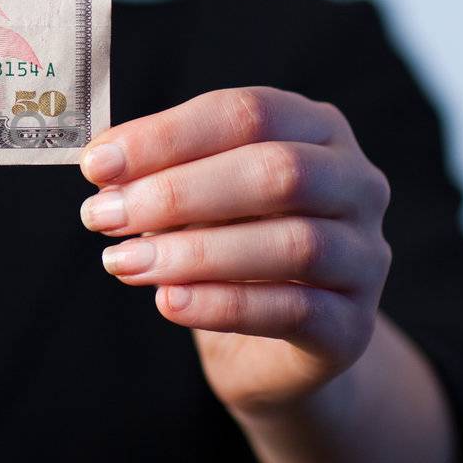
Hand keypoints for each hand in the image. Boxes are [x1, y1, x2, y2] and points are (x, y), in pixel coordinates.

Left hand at [79, 87, 391, 415]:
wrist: (272, 349)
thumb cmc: (228, 251)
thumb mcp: (194, 203)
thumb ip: (160, 178)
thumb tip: (105, 168)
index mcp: (316, 131)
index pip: (248, 113)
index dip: (167, 135)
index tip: (97, 164)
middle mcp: (356, 184)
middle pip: (278, 171)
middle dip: (178, 192)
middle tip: (102, 215)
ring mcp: (365, 255)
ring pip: (293, 243)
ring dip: (194, 252)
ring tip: (123, 261)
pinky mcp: (354, 326)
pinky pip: (295, 309)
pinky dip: (222, 304)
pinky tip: (168, 301)